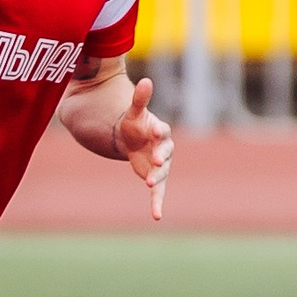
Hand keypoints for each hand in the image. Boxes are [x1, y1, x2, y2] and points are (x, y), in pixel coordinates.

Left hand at [116, 77, 174, 221]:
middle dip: (161, 158)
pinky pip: (158, 192)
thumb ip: (139, 99)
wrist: (132, 139)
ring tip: (148, 183)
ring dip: (156, 179)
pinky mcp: (154, 178)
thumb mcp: (134, 112)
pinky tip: (156, 216)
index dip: (159, 131)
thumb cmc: (134, 123)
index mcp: (159, 130)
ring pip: (161, 173)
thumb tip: (146, 80)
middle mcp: (163, 148)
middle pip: (165, 153)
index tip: (157, 131)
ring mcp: (160, 165)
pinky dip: (157, 204)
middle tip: (156, 162)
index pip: (162, 130)